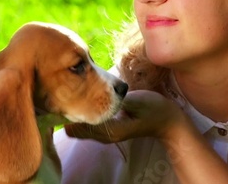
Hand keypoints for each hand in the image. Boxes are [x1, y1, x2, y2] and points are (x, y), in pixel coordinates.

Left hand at [64, 90, 188, 142]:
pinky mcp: (106, 130)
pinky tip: (79, 100)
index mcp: (112, 130)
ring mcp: (106, 135)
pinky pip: (86, 126)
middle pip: (75, 130)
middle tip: (60, 91)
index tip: (62, 93)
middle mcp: (106, 136)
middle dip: (68, 114)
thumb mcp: (136, 101)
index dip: (70, 111)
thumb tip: (99, 92)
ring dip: (73, 115)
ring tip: (67, 94)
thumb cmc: (154, 108)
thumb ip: (117, 99)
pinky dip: (80, 116)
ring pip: (78, 129)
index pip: (82, 125)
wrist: (167, 120)